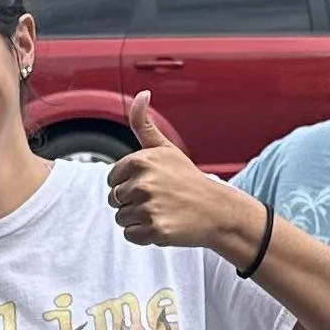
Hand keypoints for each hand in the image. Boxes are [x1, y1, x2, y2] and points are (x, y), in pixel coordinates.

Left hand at [106, 91, 254, 248]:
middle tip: (159, 199)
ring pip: (121, 218)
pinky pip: (130, 235)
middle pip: (114, 199)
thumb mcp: (166, 148)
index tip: (151, 183)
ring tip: (162, 211)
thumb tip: (141, 94)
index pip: (111, 179)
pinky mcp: (155, 230)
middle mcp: (143, 183)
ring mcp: (149, 207)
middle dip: (132, 202)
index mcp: (141, 161)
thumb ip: (143, 124)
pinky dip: (144, 235)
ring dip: (138, 219)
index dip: (128, 183)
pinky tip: (163, 224)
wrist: (218, 211)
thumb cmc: (188, 179)